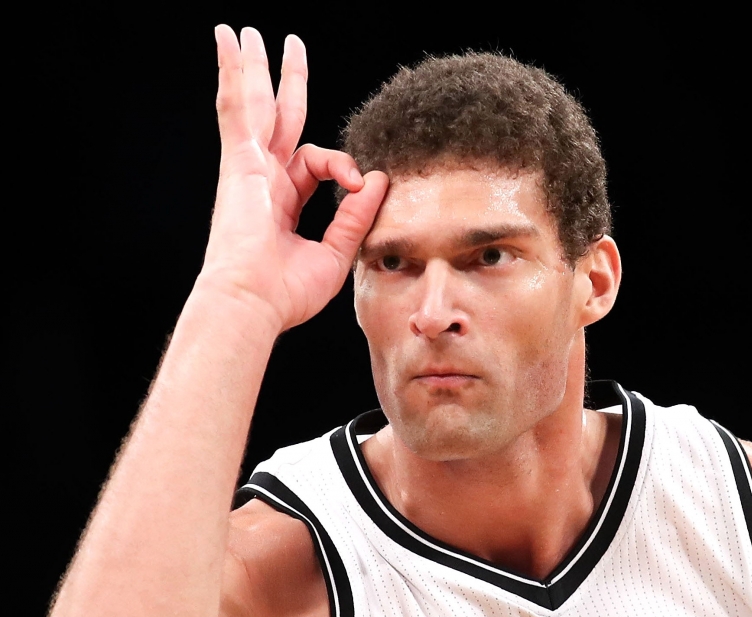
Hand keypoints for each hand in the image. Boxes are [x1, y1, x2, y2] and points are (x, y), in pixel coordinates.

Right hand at [200, 26, 387, 331]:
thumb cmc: (286, 294)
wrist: (253, 303)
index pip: (316, 165)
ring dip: (252, 67)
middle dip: (284, 84)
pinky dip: (232, 73)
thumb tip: (377, 181)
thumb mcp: (336, 253)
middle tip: (288, 48)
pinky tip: (228, 41)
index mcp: (283, 204)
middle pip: (279, 121)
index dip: (343, 168)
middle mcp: (262, 181)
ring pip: (253, 105)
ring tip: (244, 32)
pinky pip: (235, 107)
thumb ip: (356, 218)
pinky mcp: (239, 162)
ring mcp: (248, 169)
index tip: (359, 185)